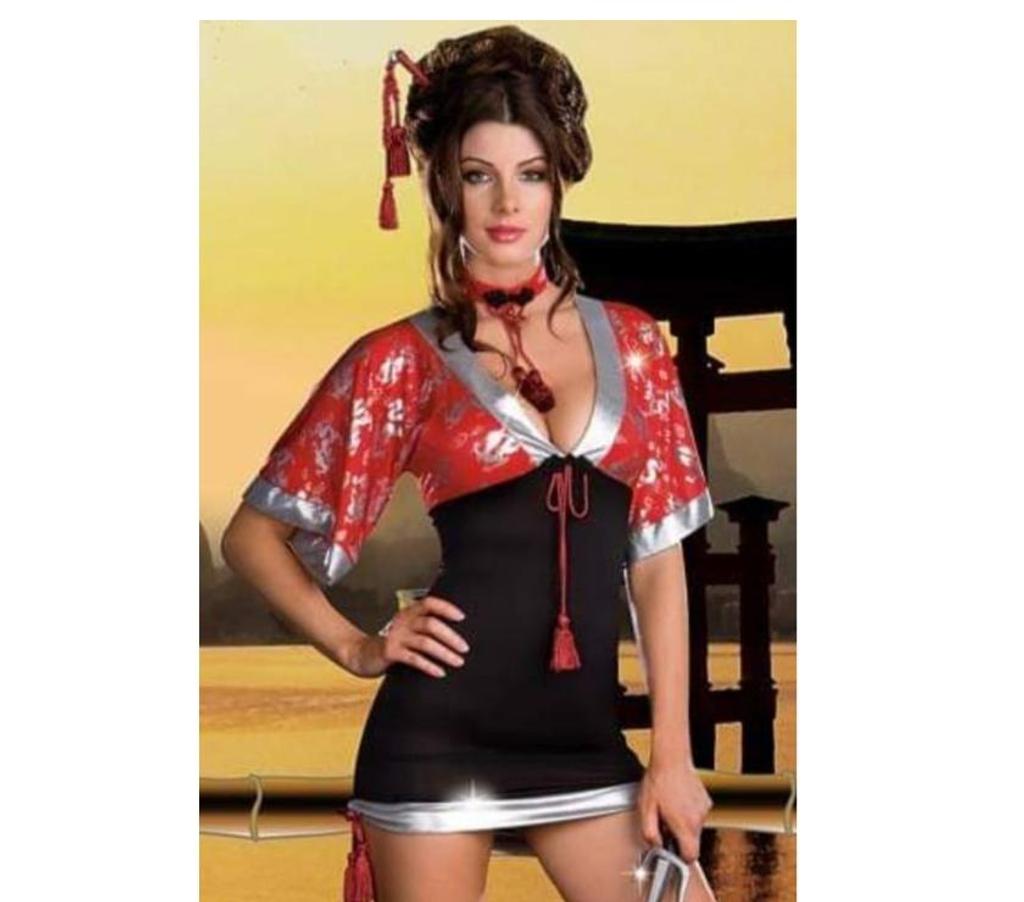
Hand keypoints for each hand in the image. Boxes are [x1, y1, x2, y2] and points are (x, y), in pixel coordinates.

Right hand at [346, 595, 469, 678]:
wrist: (362, 655)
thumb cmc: (392, 644)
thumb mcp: (407, 630)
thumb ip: (424, 628)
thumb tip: (455, 635)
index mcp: (409, 612)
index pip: (430, 603)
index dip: (446, 608)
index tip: (461, 617)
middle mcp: (403, 621)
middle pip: (431, 624)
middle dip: (451, 636)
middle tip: (464, 648)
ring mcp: (396, 636)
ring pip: (425, 642)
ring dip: (444, 652)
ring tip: (458, 661)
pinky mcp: (390, 652)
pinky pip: (414, 658)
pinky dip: (429, 666)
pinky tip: (440, 672)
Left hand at [638, 756, 712, 862]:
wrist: (671, 757)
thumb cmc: (658, 780)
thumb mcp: (645, 808)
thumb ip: (649, 832)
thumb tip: (655, 844)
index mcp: (684, 825)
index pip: (690, 856)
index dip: (680, 857)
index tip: (671, 850)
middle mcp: (698, 819)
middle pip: (692, 842)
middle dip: (678, 837)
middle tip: (664, 823)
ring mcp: (703, 809)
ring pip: (694, 827)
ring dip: (683, 823)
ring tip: (670, 807)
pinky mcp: (706, 800)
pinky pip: (697, 814)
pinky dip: (688, 812)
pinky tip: (677, 799)